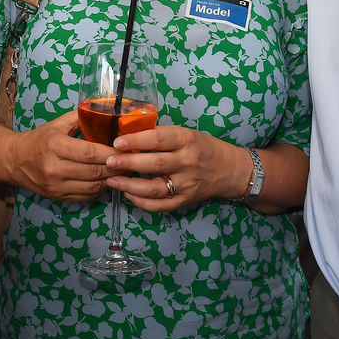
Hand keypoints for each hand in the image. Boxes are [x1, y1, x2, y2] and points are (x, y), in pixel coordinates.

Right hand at [5, 110, 116, 200]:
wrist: (14, 161)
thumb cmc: (40, 139)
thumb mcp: (57, 124)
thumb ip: (80, 117)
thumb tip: (105, 112)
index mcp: (56, 146)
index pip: (90, 153)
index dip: (110, 153)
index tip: (125, 149)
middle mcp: (55, 168)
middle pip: (94, 171)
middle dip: (115, 167)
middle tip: (129, 161)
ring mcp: (56, 185)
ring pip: (92, 187)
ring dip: (110, 179)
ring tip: (121, 171)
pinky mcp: (58, 197)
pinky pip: (85, 196)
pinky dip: (98, 189)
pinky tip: (104, 180)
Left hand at [103, 125, 244, 210]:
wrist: (229, 169)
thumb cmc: (203, 147)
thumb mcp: (186, 133)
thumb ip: (162, 135)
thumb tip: (128, 134)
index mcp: (187, 140)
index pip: (159, 139)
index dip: (136, 140)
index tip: (117, 142)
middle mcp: (187, 162)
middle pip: (155, 164)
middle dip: (128, 163)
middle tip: (109, 161)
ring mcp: (187, 184)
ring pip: (155, 188)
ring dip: (130, 185)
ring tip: (112, 181)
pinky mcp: (186, 200)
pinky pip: (161, 205)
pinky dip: (143, 203)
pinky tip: (128, 195)